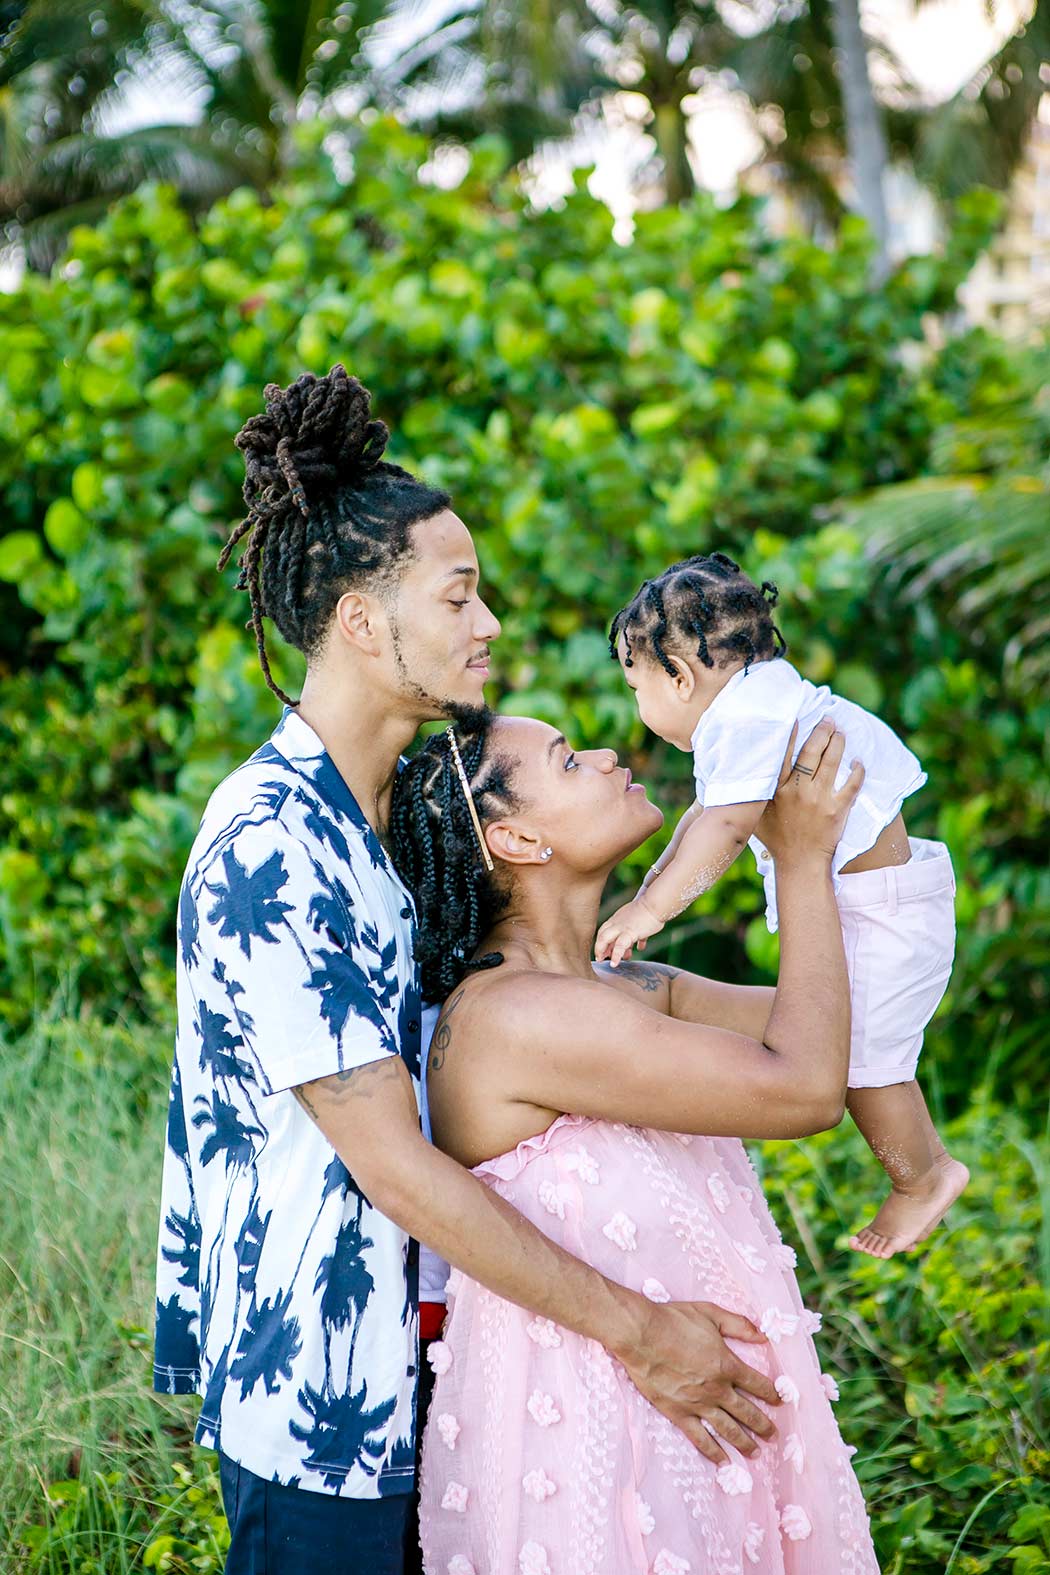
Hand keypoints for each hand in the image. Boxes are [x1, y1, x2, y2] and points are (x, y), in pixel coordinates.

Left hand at [595, 895, 663, 967]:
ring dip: (607, 952)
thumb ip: (636, 934)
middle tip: (601, 959)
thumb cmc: (649, 911)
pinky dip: (618, 956)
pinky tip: (617, 963)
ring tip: (612, 964)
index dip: (601, 942)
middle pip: (602, 936)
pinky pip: (621, 946)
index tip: (603, 952)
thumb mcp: (638, 922)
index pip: (604, 931)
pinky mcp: (631, 932)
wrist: (655, 903)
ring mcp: (623, 927)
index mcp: (617, 919)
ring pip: (607, 940)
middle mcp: (617, 923)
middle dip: (600, 949)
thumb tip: (639, 947)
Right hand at [613, 1298, 779, 1464]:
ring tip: (756, 1453)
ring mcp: (698, 1404)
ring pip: (728, 1430)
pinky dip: (713, 1452)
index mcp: (726, 1364)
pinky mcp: (679, 1414)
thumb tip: (763, 1336)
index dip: (771, 1393)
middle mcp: (717, 1389)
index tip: (779, 1402)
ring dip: (744, 1443)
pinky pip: (700, 1438)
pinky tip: (723, 1462)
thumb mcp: (710, 1313)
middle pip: (747, 1412)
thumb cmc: (674, 1320)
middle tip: (773, 1435)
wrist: (641, 1335)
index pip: (756, 1383)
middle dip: (763, 1425)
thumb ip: (738, 1324)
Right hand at [757, 719, 863, 867]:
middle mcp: (798, 792)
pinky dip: (856, 771)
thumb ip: (753, 794)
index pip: (783, 756)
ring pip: (831, 763)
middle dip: (821, 732)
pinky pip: (851, 785)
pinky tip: (858, 762)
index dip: (791, 735)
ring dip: (838, 743)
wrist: (800, 863)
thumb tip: (741, 774)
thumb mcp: (757, 815)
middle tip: (828, 720)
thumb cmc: (776, 838)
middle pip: (812, 753)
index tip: (796, 718)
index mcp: (776, 791)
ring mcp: (819, 800)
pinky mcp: (837, 810)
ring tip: (841, 732)